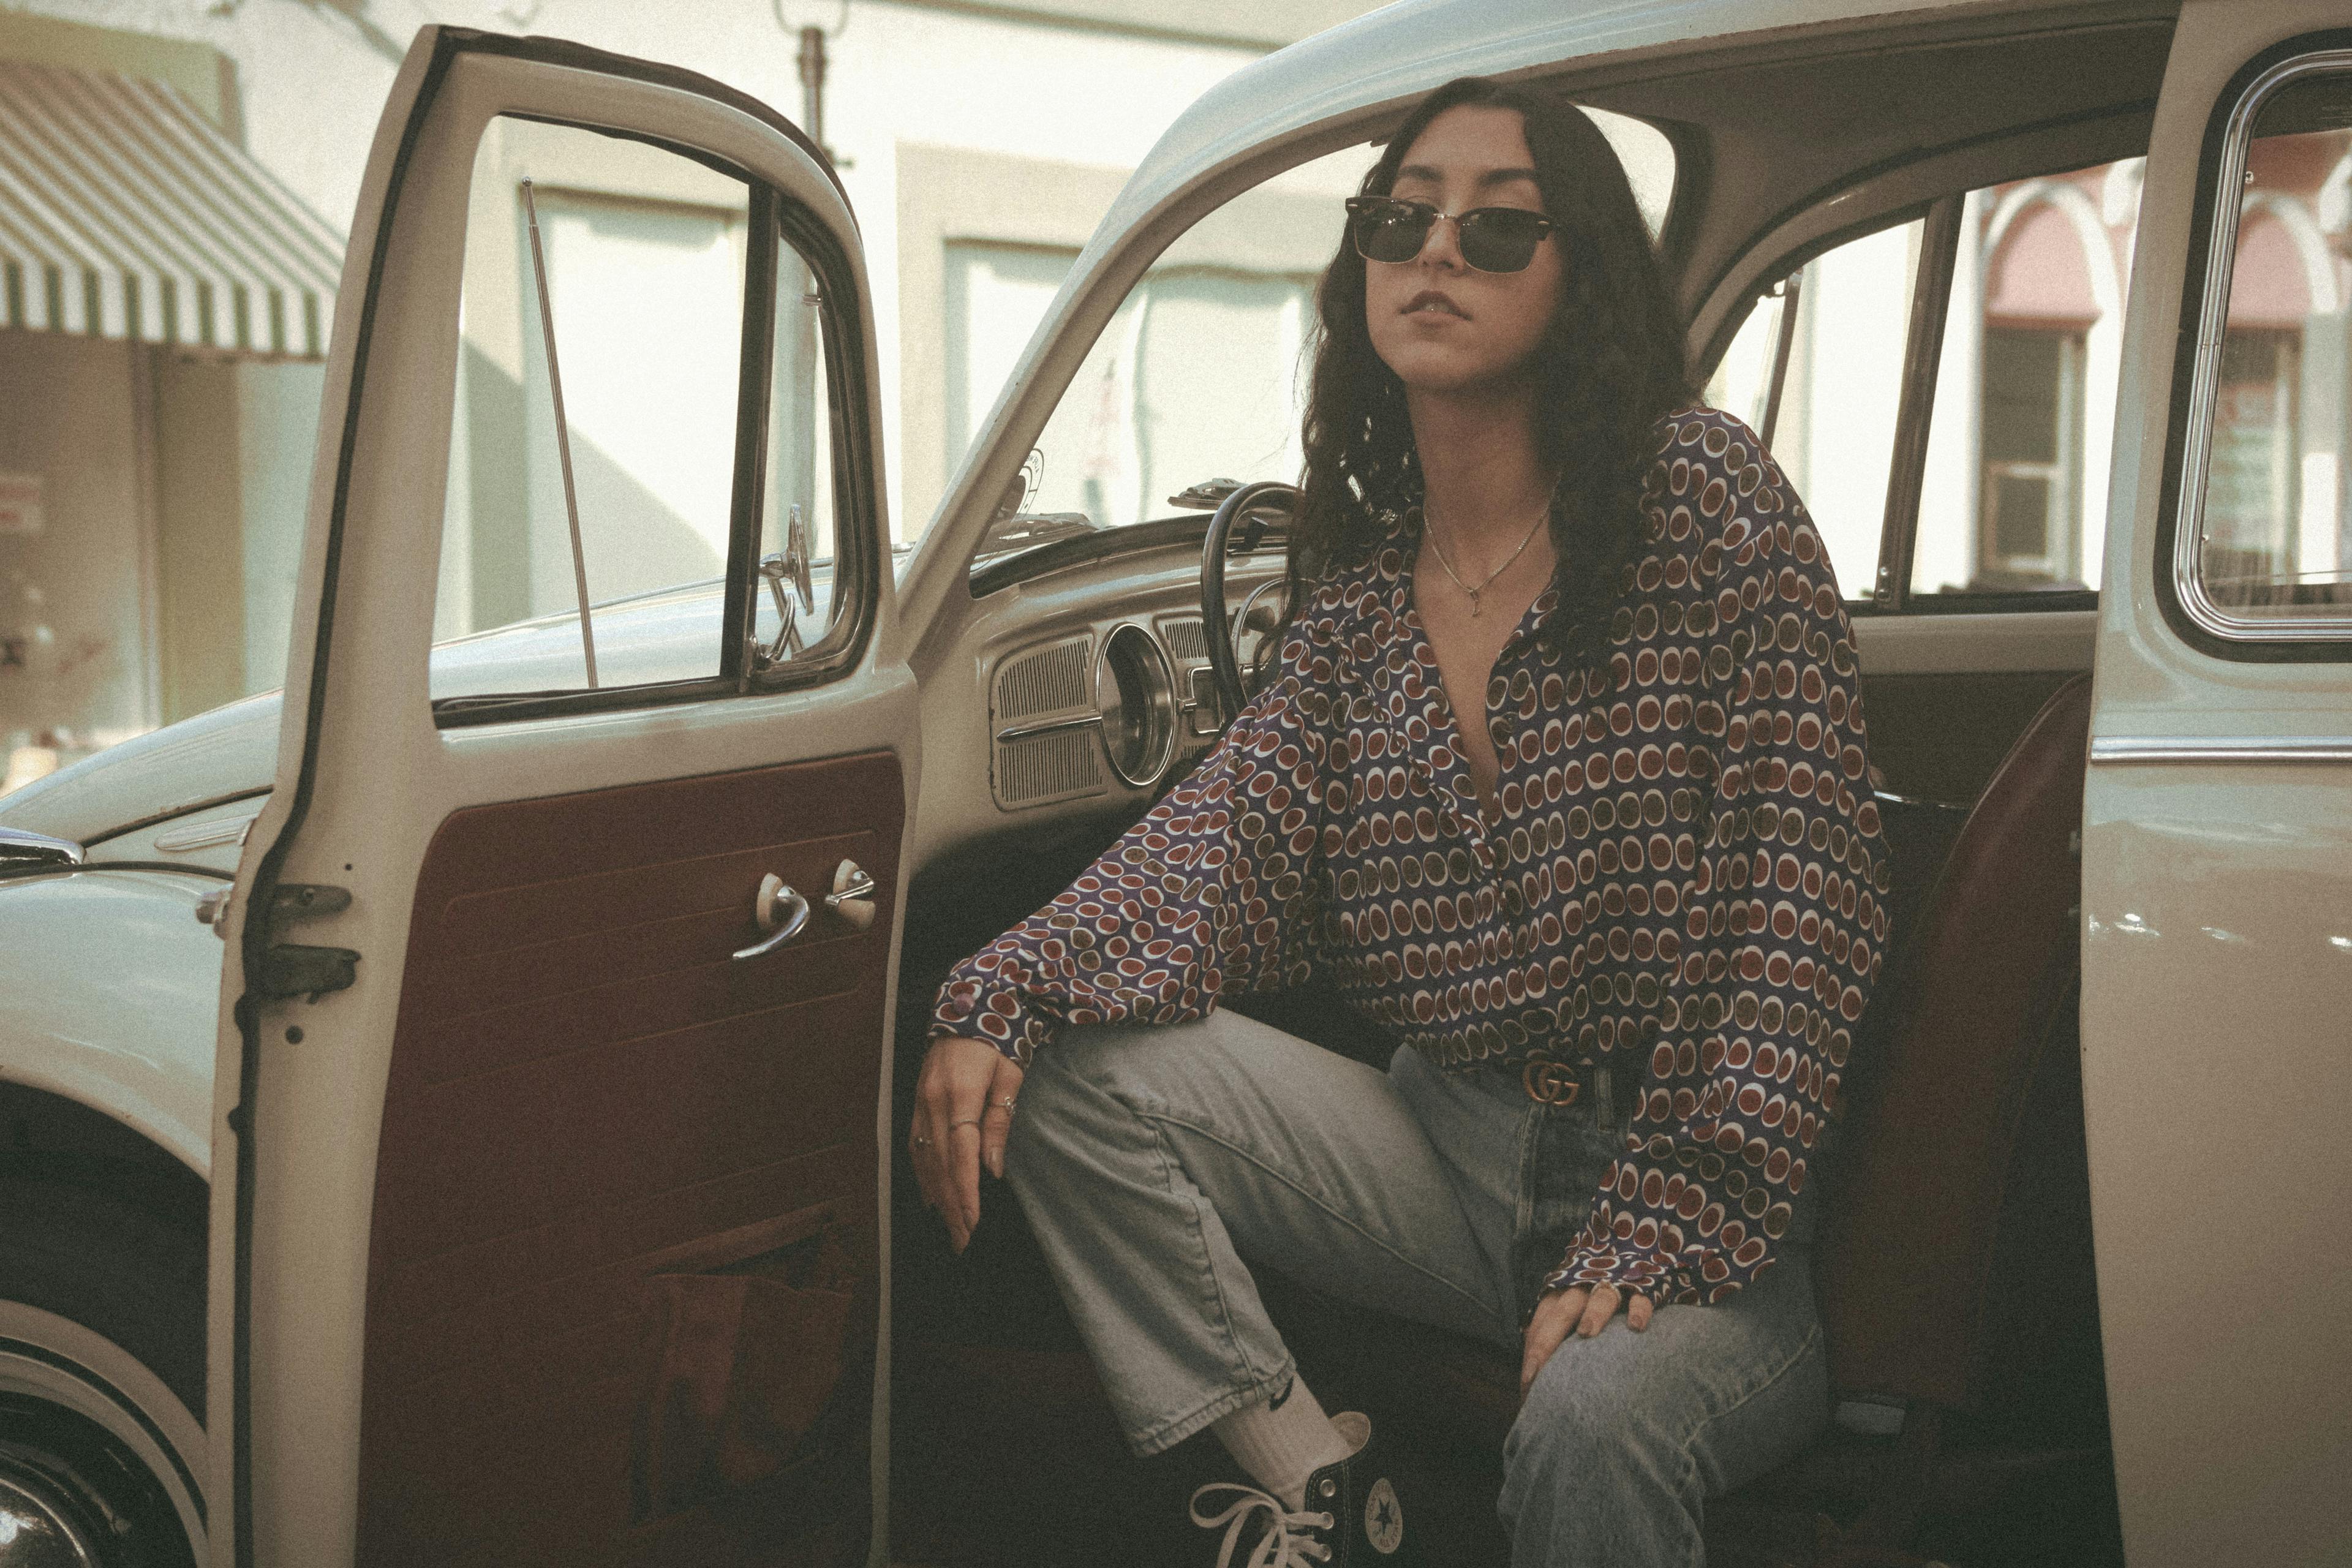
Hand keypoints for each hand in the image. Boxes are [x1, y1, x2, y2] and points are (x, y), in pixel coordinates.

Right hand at [909, 1035, 1025, 1253]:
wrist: (969, 1005)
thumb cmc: (999, 1040)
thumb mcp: (1010, 1075)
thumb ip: (999, 1121)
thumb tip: (991, 1169)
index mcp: (959, 1095)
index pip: (961, 1157)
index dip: (967, 1195)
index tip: (975, 1225)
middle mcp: (932, 1103)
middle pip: (941, 1168)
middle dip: (954, 1210)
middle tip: (967, 1244)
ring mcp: (920, 1105)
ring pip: (926, 1163)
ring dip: (939, 1201)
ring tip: (954, 1233)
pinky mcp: (916, 1105)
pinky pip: (917, 1150)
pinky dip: (925, 1179)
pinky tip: (933, 1202)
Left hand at [1520, 1284, 1653, 1396]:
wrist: (1628, 1254)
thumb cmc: (1592, 1295)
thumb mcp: (1570, 1308)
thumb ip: (1555, 1333)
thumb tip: (1533, 1375)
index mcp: (1561, 1294)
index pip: (1542, 1322)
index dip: (1533, 1351)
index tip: (1526, 1382)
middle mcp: (1583, 1288)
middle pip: (1562, 1312)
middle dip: (1547, 1340)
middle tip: (1537, 1372)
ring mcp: (1613, 1285)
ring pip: (1601, 1298)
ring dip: (1593, 1313)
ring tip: (1586, 1333)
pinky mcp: (1642, 1287)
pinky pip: (1641, 1298)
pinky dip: (1638, 1310)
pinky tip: (1636, 1327)